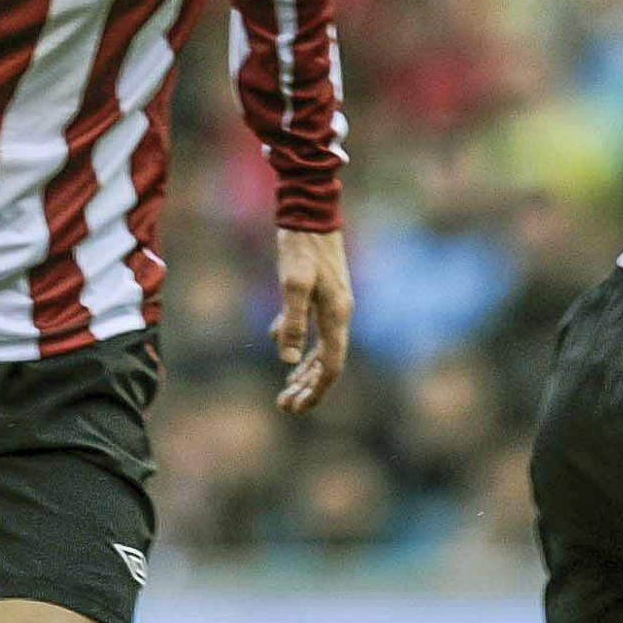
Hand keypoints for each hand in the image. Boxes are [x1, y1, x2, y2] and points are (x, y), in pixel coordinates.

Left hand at [273, 226, 351, 413]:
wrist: (311, 214)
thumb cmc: (300, 247)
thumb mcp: (292, 284)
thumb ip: (291, 322)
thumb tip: (287, 359)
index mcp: (337, 316)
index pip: (331, 367)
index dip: (313, 391)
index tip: (292, 408)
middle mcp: (340, 315)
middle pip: (328, 364)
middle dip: (307, 388)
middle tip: (284, 406)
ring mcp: (333, 306)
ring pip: (323, 350)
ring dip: (305, 371)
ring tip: (286, 389)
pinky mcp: (324, 296)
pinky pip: (315, 331)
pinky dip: (301, 346)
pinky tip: (281, 347)